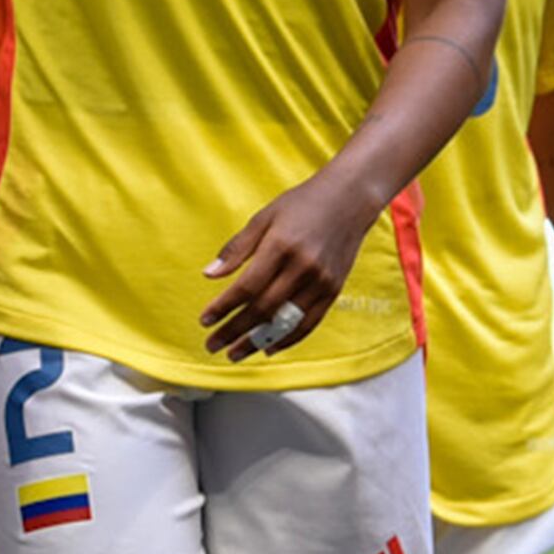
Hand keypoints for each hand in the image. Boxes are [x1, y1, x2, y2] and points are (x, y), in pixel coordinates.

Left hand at [201, 174, 370, 360]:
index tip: (204, 321)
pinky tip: (268, 348)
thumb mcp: (264, 218)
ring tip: (235, 354)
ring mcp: (321, 281)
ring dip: (257, 342)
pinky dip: (288, 339)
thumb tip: (208, 275)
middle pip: (263, 309)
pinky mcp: (334, 290)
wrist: (349, 199)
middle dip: (234, 331)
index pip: (247, 286)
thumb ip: (236, 248)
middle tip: (212, 345)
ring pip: (285, 321)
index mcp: (281, 245)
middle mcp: (303, 266)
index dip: (223, 307)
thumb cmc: (301, 205)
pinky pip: (309, 323)